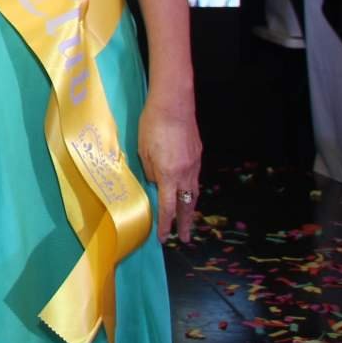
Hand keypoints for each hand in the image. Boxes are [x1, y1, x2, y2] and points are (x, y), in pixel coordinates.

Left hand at [137, 92, 201, 242]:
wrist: (174, 103)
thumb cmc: (152, 125)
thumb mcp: (142, 150)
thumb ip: (149, 171)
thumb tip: (156, 183)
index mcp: (169, 175)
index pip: (167, 207)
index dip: (165, 224)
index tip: (164, 237)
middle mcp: (186, 173)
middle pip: (187, 205)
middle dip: (186, 223)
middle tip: (187, 238)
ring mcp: (195, 164)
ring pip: (194, 192)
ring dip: (191, 208)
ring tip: (188, 219)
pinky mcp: (198, 154)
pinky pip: (195, 178)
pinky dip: (192, 189)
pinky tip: (188, 190)